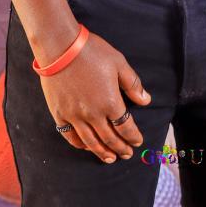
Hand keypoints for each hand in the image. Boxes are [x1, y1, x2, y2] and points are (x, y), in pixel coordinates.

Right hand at [39, 30, 151, 163]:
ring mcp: (74, 116)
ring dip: (102, 152)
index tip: (138, 141)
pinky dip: (80, 145)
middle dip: (121, 147)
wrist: (60, 47)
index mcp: (110, 102)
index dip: (133, 136)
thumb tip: (146, 100)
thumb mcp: (118, 62)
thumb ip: (133, 84)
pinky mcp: (59, 114)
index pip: (125, 126)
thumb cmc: (91, 51)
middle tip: (127, 154)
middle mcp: (93, 114)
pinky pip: (70, 136)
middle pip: (109, 138)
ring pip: (91, 142)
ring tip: (110, 159)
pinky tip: (86, 147)